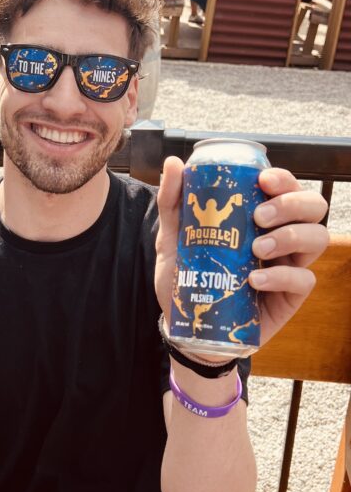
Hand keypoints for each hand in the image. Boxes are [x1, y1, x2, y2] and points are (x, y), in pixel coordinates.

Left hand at [155, 158, 328, 347]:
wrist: (189, 327)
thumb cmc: (190, 278)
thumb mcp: (174, 238)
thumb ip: (173, 203)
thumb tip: (174, 164)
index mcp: (261, 216)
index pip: (288, 187)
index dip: (284, 179)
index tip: (263, 180)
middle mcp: (283, 236)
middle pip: (313, 207)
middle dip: (291, 204)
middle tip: (259, 216)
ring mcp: (290, 265)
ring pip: (318, 238)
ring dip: (291, 236)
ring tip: (257, 249)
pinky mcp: (291, 296)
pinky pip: (304, 279)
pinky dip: (282, 276)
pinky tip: (255, 281)